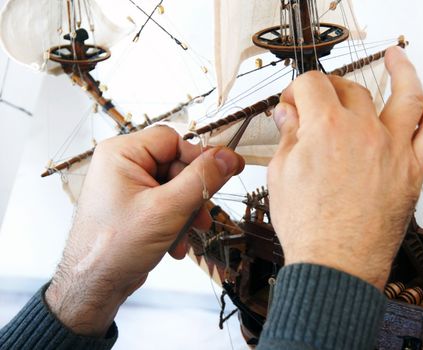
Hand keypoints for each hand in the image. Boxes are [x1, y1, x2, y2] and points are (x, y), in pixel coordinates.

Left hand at [45, 126, 243, 336]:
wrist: (93, 286)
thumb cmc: (114, 247)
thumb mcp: (168, 209)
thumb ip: (202, 179)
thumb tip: (228, 157)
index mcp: (121, 153)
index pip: (173, 140)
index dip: (199, 158)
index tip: (224, 171)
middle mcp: (122, 165)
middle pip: (176, 165)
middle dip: (193, 193)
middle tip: (202, 214)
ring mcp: (128, 186)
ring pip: (175, 187)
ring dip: (187, 211)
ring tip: (189, 233)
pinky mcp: (134, 205)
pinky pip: (166, 202)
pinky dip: (176, 221)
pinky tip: (175, 243)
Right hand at [268, 47, 422, 288]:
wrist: (335, 264)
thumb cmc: (307, 228)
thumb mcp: (280, 175)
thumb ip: (288, 136)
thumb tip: (288, 114)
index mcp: (325, 127)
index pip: (310, 84)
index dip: (295, 89)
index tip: (292, 102)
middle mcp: (363, 131)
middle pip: (350, 87)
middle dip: (329, 88)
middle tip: (320, 100)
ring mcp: (393, 148)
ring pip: (406, 94)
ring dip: (402, 71)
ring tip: (397, 60)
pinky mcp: (412, 170)